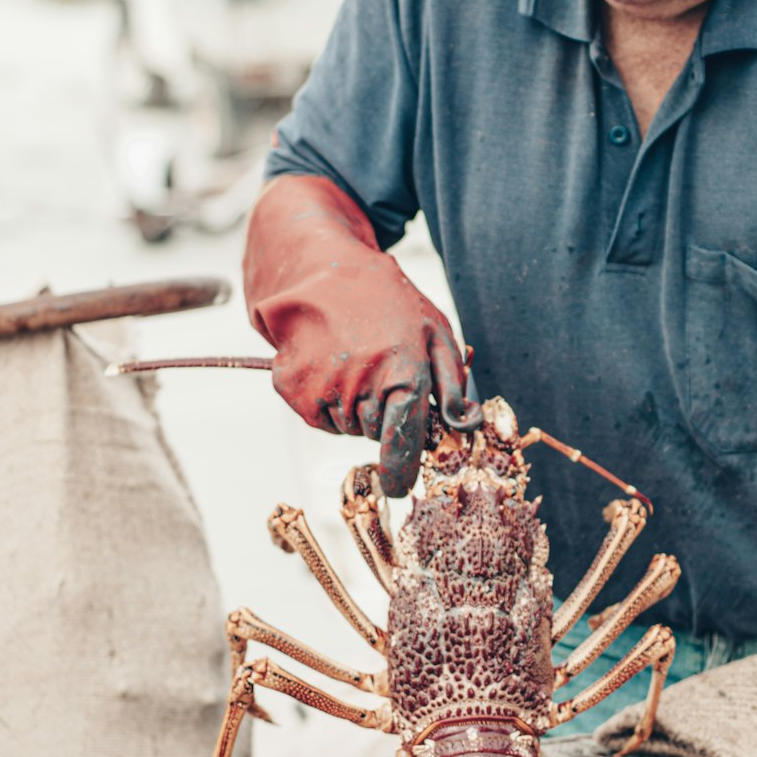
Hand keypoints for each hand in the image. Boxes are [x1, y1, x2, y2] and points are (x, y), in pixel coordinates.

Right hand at [244, 175, 480, 496]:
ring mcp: (320, 389)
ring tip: (357, 361)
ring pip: (347, 427)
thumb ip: (452, 385)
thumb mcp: (435, 332)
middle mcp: (359, 387)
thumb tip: (465, 426)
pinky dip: (327, 400)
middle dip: (385, 416)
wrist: (320, 269)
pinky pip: (318, 416)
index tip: (399, 487)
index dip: (401, 469)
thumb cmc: (387, 300)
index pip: (404, 441)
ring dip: (356, 408)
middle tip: (383, 374)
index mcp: (403, 373)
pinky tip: (332, 364)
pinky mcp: (291, 388)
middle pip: (376, 435)